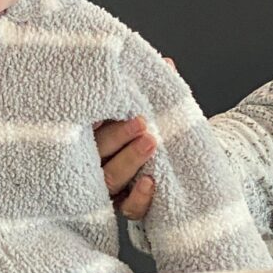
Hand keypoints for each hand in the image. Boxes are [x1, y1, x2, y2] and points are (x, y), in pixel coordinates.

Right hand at [94, 57, 175, 220]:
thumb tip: (167, 63)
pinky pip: (128, 208)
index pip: (89, 128)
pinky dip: (139, 197)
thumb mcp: (153, 112)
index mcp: (96, 137)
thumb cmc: (155, 133)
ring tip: (151, 142)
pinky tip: (151, 182)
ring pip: (110, 179)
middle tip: (140, 122)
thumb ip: (153, 93)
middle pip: (98, 152)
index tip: (111, 105)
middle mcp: (95, 162)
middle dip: (118, 136)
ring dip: (129, 160)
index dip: (95, 119)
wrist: (183, 165)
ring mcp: (108, 186)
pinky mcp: (126, 205)